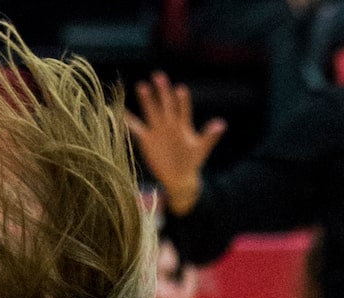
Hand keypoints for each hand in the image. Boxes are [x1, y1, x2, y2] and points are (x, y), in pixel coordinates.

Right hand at [124, 72, 223, 213]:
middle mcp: (170, 124)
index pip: (183, 108)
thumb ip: (210, 136)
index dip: (182, 100)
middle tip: (158, 76)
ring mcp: (157, 130)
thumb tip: (221, 124)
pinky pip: (136, 129)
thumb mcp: (202, 148)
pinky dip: (129, 121)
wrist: (179, 176)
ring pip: (152, 111)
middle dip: (162, 91)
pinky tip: (122, 112)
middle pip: (166, 104)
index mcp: (183, 124)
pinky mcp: (147, 140)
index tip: (180, 90)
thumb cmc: (193, 161)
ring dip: (147, 100)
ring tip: (142, 86)